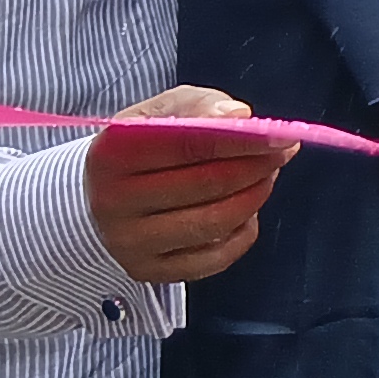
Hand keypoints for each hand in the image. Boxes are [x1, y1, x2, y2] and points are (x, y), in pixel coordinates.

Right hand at [85, 89, 290, 283]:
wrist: (96, 199)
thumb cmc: (140, 148)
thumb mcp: (159, 112)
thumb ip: (199, 105)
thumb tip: (239, 116)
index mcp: (112, 154)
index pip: (188, 144)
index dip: (243, 139)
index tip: (282, 135)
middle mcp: (113, 202)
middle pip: (206, 184)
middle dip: (256, 166)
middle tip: (282, 152)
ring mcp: (129, 243)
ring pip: (215, 223)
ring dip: (254, 196)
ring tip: (265, 176)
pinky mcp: (148, 271)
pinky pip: (215, 258)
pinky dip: (243, 232)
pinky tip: (245, 211)